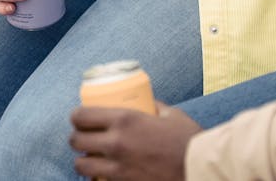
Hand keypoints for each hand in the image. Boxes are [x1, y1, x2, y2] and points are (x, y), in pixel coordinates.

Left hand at [70, 103, 200, 179]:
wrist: (198, 169)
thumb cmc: (187, 139)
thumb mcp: (170, 114)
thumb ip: (153, 107)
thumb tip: (146, 103)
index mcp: (125, 119)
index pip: (83, 116)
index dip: (76, 115)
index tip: (79, 116)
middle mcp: (116, 143)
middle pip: (76, 141)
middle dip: (77, 137)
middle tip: (84, 136)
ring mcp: (117, 169)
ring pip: (82, 166)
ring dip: (84, 160)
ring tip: (92, 156)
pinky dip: (97, 177)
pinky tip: (104, 173)